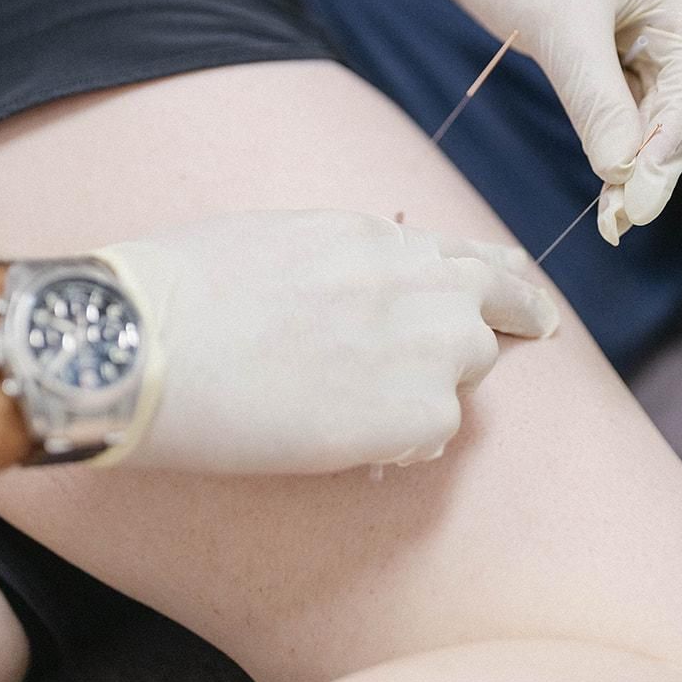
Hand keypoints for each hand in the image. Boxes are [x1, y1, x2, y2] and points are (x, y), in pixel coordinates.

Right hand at [92, 208, 557, 474]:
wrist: (141, 340)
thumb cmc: (176, 294)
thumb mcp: (271, 242)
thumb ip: (338, 259)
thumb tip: (360, 281)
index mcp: (371, 234)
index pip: (463, 250)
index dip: (497, 271)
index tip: (519, 286)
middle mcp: (412, 276)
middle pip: (500, 298)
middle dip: (516, 317)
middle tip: (540, 331)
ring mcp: (423, 341)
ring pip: (472, 366)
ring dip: (440, 384)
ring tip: (376, 407)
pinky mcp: (415, 410)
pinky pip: (438, 431)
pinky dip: (406, 442)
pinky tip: (356, 446)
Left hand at [383, 0, 681, 241]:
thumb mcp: (555, 29)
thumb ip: (595, 100)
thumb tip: (622, 173)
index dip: (672, 138)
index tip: (645, 197)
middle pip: (679, 92)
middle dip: (651, 155)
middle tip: (626, 218)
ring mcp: (650, 19)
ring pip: (654, 102)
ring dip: (633, 156)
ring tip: (614, 217)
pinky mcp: (622, 41)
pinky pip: (627, 98)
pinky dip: (615, 139)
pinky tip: (609, 186)